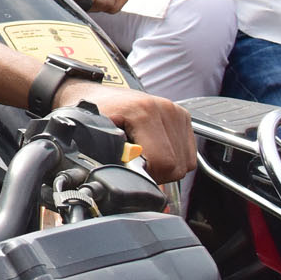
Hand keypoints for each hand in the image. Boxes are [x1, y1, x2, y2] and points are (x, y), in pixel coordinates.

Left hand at [59, 79, 195, 182]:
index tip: (128, 168)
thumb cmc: (92, 113)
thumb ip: (110, 160)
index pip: (163, 162)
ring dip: (164, 168)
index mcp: (143, 111)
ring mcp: (176, 112)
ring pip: (185, 163)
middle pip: (176, 166)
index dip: (145, 175)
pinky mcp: (182, 117)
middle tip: (133, 163)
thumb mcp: (93, 136)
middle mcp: (165, 109)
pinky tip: (153, 150)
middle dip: (155, 173)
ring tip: (142, 155)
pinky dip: (172, 160)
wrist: (96, 94)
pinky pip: (188, 155)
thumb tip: (128, 184)